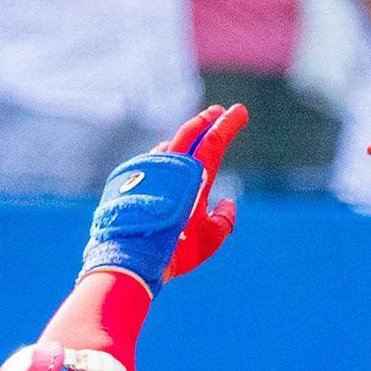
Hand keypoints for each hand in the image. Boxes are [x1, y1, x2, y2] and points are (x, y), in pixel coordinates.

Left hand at [77, 103, 247, 291]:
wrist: (132, 259)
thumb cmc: (175, 251)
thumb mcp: (210, 240)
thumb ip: (224, 220)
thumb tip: (227, 203)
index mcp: (192, 178)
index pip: (213, 142)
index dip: (228, 125)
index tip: (240, 111)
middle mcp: (168, 169)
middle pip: (189, 134)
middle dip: (205, 121)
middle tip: (218, 112)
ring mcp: (147, 173)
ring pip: (168, 149)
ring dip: (184, 141)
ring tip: (196, 137)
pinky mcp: (130, 182)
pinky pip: (152, 165)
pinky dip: (165, 161)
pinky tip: (168, 166)